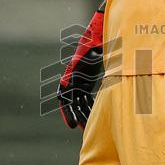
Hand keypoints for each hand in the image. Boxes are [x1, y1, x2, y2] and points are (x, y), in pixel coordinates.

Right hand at [57, 8, 103, 129]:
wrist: (99, 35)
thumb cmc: (98, 42)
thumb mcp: (97, 50)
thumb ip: (96, 54)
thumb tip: (98, 54)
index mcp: (73, 73)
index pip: (65, 96)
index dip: (67, 111)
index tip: (72, 124)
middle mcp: (73, 78)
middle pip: (71, 102)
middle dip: (76, 115)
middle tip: (81, 128)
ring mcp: (79, 80)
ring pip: (78, 101)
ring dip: (83, 112)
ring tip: (89, 126)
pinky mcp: (87, 81)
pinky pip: (85, 97)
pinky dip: (89, 106)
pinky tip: (94, 115)